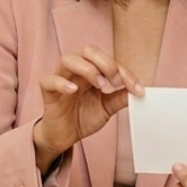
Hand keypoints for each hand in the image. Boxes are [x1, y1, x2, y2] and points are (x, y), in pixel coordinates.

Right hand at [33, 45, 142, 173]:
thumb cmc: (83, 117)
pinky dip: (61, 83)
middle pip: (87, 50)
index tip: (138, 89)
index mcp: (91, 70)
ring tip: (100, 85)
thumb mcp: (107, 108)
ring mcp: (60, 79)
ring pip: (68, 59)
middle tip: (116, 82)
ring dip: (87, 69)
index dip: (125, 72)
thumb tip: (139, 91)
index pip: (108, 61)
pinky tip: (73, 90)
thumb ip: (120, 97)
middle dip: (105, 62)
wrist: (64, 136)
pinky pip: (48, 80)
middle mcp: (75, 70)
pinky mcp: (48, 93)